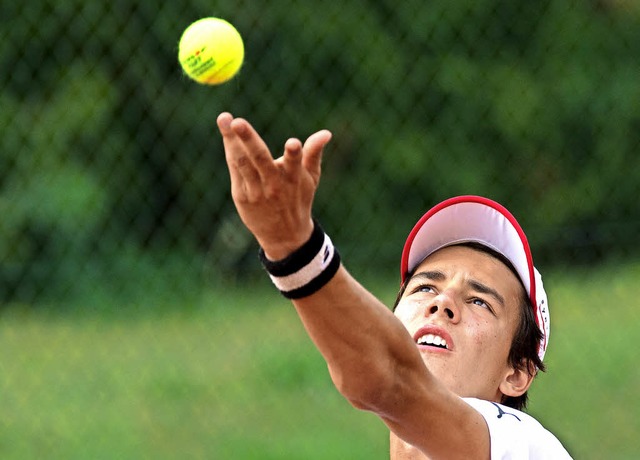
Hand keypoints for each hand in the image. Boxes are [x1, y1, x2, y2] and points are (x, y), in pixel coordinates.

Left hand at [216, 112, 332, 259]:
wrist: (284, 235)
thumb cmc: (299, 198)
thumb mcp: (311, 178)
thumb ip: (314, 153)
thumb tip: (326, 133)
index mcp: (293, 179)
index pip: (294, 164)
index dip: (294, 154)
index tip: (293, 143)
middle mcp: (274, 185)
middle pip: (260, 159)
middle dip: (249, 140)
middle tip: (238, 122)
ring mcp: (256, 191)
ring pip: (242, 163)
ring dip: (232, 141)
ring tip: (224, 119)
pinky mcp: (241, 195)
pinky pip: (235, 169)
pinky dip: (230, 150)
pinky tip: (225, 132)